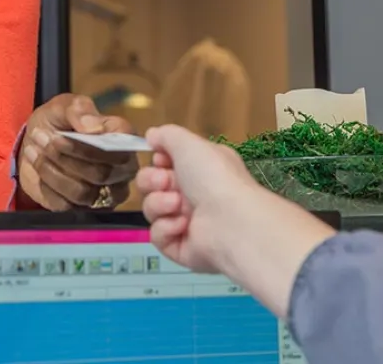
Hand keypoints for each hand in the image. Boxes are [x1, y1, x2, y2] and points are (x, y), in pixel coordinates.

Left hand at [17, 94, 138, 210]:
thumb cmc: (58, 121)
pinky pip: (65, 205)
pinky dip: (46, 183)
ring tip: (34, 149)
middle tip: (42, 138)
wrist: (35, 143)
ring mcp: (103, 194)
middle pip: (102, 174)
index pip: (123, 147)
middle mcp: (120, 171)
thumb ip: (78, 110)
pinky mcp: (81, 209)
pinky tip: (36, 164)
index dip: (96, 144)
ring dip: (53, 170)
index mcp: (123, 140)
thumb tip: (92, 127)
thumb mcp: (64, 106)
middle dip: (67, 156)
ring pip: (83, 192)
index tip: (65, 133)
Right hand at [138, 125, 334, 317]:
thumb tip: (151, 135)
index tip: (161, 159)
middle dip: (152, 180)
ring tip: (178, 205)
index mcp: (197, 169)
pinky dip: (166, 228)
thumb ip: (166, 135)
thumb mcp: (189, 143)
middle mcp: (191, 193)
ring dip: (160, 203)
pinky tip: (183, 225)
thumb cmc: (213, 176)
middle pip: (151, 184)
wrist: (231, 221)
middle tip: (165, 182)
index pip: (164, 163)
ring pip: (151, 209)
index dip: (157, 160)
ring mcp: (185, 222)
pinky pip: (157, 236)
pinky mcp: (180, 247)